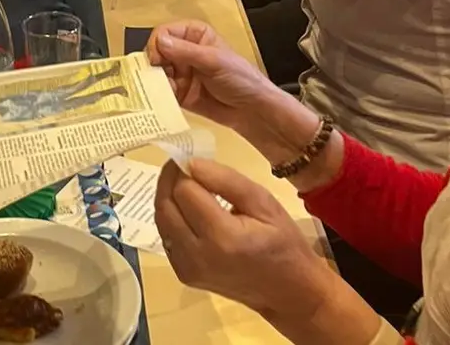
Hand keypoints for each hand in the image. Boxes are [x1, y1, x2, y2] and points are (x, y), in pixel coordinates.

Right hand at [144, 22, 284, 133]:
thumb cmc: (239, 78)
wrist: (251, 110)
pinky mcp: (178, 93)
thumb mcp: (214, 61)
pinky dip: (158, 95)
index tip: (157, 60)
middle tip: (157, 78)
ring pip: (155, 72)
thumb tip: (159, 41)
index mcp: (194, 35)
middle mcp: (183, 51)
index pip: (164, 32)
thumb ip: (186, 51)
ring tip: (164, 91)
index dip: (157, 44)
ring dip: (155, 81)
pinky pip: (160, 91)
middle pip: (155, 52)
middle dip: (153, 65)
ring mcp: (179, 73)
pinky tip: (163, 101)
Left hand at [156, 158, 336, 320]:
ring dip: (168, 196)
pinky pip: (167, 236)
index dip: (185, 170)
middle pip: (166, 205)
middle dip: (170, 179)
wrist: (287, 293)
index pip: (185, 191)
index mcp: (222, 237)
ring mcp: (187, 268)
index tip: (194, 156)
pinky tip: (188, 208)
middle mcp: (197, 255)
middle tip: (184, 163)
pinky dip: (172, 217)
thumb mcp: (264, 203)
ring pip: (161, 220)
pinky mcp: (183, 274)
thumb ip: (226, 180)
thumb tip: (190, 163)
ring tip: (186, 181)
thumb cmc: (283, 243)